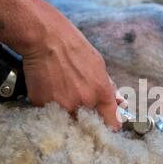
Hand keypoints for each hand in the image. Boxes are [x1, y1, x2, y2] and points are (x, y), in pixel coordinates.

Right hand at [21, 11, 121, 129]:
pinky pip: (49, 114)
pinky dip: (50, 107)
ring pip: (68, 122)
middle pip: (89, 125)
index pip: (112, 122)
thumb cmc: (74, 47)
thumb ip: (108, 87)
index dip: (110, 125)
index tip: (106, 124)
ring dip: (68, 114)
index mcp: (101, 93)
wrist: (44, 38)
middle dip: (87, 120)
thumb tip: (120, 102)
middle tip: (80, 106)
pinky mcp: (43, 106)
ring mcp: (63, 106)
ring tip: (63, 95)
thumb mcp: (99, 65)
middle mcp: (84, 102)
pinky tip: (49, 91)